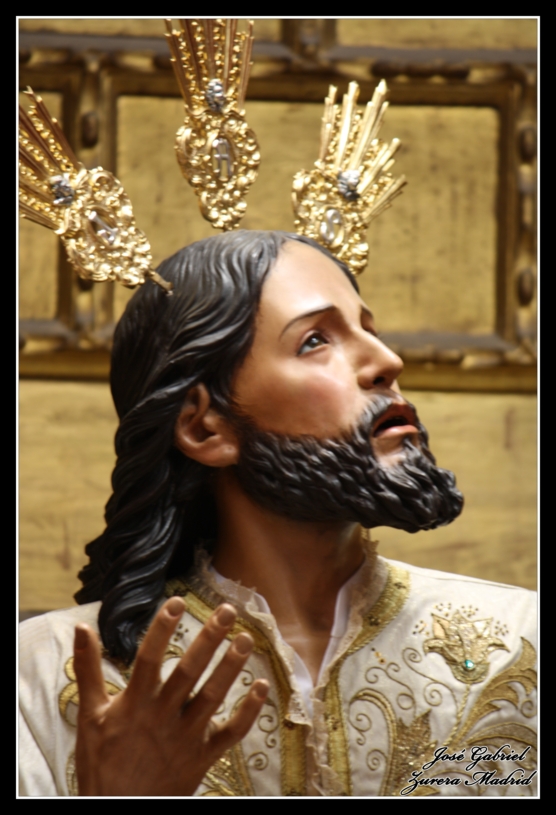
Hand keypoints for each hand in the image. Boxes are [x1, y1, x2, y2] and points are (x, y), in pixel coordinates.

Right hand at [73, 597, 268, 795]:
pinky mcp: (202, 758)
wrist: (115, 812)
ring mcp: (185, 737)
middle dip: (209, 639)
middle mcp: (162, 716)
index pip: (149, 657)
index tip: (177, 601)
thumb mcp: (90, 714)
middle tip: (228, 610)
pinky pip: (230, 733)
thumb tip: (81, 627)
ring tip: (247, 639)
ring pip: (213, 697)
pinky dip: (249, 711)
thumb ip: (88, 669)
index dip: (162, 628)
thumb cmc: (101, 763)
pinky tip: (262, 685)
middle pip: (189, 671)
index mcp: (135, 703)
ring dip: (231, 667)